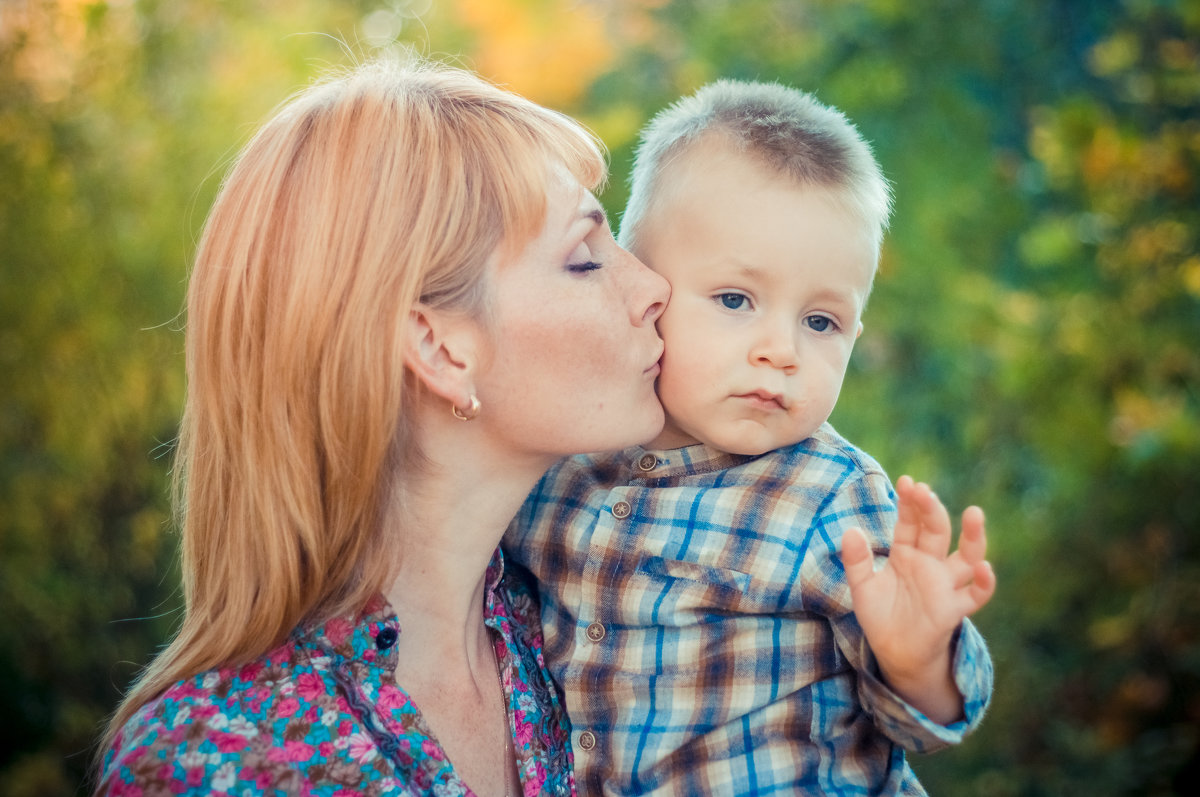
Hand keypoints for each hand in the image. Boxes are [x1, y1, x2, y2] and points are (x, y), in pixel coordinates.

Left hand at [841, 475, 995, 723]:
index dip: (910, 503)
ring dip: (973, 536)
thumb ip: (857, 561)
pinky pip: (976, 594)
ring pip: (967, 556)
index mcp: (906, 553)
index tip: (907, 482)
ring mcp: (945, 585)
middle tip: (925, 492)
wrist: (894, 651)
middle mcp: (929, 563)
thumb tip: (850, 531)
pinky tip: (984, 568)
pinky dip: (985, 583)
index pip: (910, 522)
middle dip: (931, 510)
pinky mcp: (954, 608)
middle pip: (936, 531)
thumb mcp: (862, 587)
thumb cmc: (881, 615)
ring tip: (974, 513)